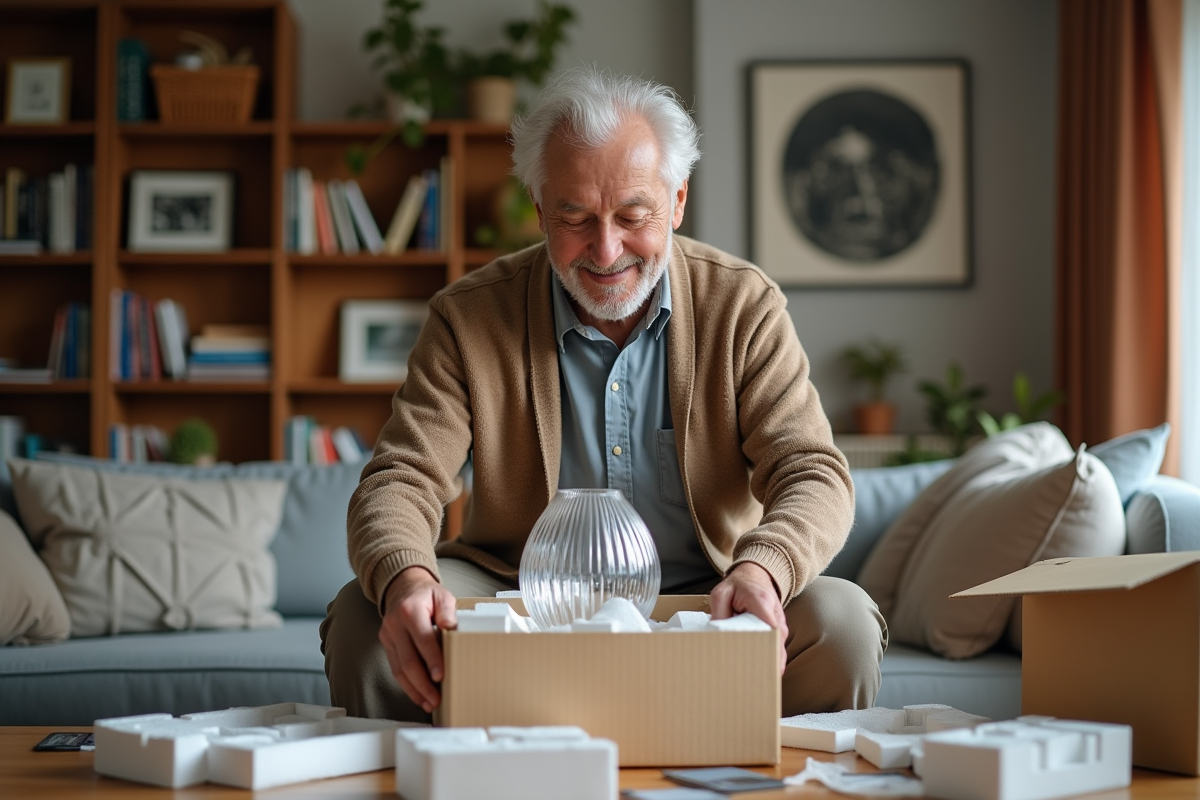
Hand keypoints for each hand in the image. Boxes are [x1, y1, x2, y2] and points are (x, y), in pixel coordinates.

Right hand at [378, 566, 457, 712]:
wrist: (403, 588)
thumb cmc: (426, 595)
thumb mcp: (441, 595)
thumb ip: (447, 611)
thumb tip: (452, 627)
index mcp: (410, 610)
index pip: (423, 639)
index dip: (432, 659)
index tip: (441, 676)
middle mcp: (395, 625)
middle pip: (408, 660)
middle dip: (422, 683)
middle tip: (436, 698)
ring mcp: (388, 636)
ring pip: (398, 669)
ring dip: (414, 689)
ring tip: (429, 702)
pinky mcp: (386, 646)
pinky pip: (395, 669)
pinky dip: (407, 685)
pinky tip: (418, 695)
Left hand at [709, 562, 787, 673]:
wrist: (755, 576)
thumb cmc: (737, 585)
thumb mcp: (720, 593)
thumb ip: (719, 612)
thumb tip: (717, 635)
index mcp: (761, 602)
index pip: (770, 628)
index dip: (770, 648)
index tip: (767, 665)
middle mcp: (775, 615)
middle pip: (777, 644)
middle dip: (769, 662)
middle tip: (756, 681)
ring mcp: (780, 624)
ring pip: (778, 649)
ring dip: (769, 662)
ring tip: (756, 681)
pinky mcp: (778, 631)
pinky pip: (775, 647)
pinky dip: (769, 658)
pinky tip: (759, 671)